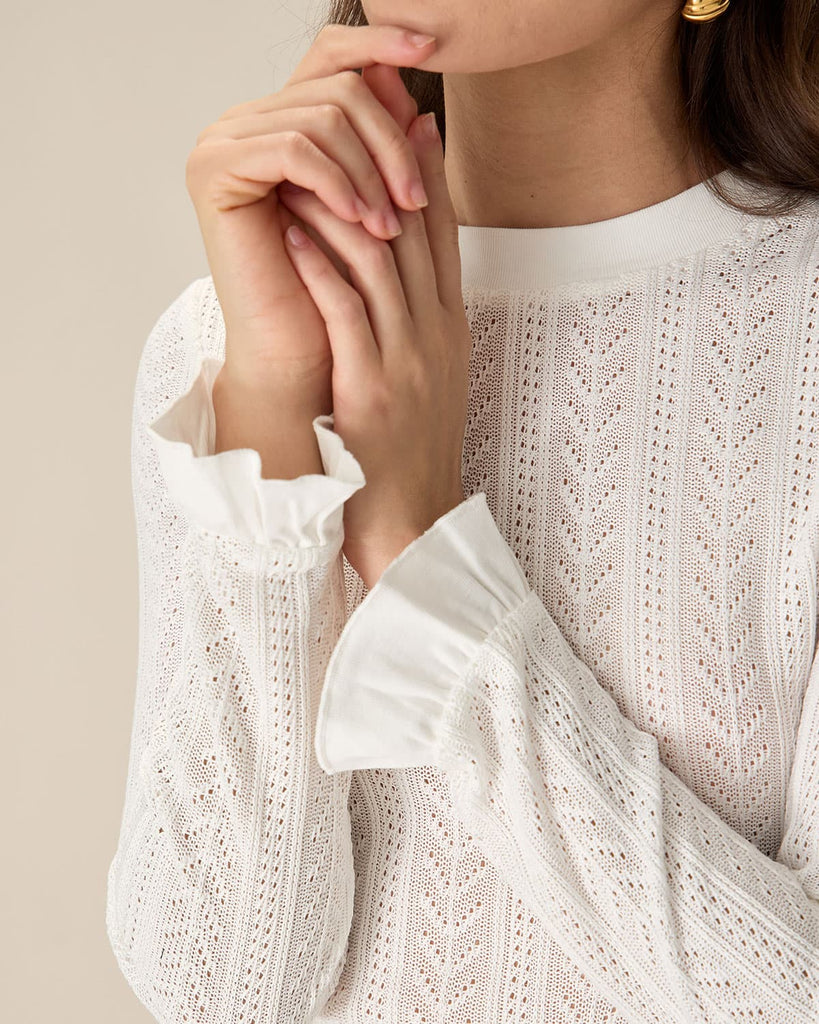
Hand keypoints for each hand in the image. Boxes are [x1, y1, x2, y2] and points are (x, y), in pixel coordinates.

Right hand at [183, 22, 436, 390]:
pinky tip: (358, 219)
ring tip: (390, 226)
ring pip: (322, 117)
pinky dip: (335, 182)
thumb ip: (388, 149)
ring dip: (370, 174)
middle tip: (417, 199)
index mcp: (282, 121)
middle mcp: (247, 122)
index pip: (333, 55)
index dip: (380, 44)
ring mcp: (224, 142)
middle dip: (390, 144)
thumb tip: (415, 90)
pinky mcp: (214, 171)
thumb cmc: (338, 292)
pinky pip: (292, 148)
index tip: (432, 48)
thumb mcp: (376, 207)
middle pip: (338, 88)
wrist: (300, 355)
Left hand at [277, 102, 470, 589]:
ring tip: (305, 166)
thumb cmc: (413, 449)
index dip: (427, 173)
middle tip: (354, 120)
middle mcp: (435, 335)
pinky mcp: (371, 388)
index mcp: (451, 329)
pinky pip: (346, 313)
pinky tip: (291, 233)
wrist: (414, 519)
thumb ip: (420, 322)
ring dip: (340, 208)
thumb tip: (402, 275)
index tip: (407, 124)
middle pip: (415, 233)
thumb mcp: (432, 377)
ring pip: (378, 263)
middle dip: (386, 168)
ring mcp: (407, 360)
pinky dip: (319, 267)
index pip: (443, 235)